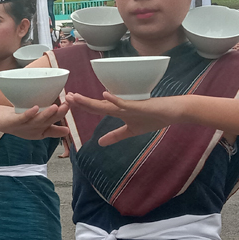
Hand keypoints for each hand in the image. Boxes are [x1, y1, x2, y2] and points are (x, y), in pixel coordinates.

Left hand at [0, 103, 69, 140]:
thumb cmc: (18, 122)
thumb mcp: (37, 127)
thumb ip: (52, 129)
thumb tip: (68, 131)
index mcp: (40, 130)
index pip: (54, 124)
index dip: (63, 116)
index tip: (72, 106)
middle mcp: (33, 129)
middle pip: (48, 122)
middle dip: (58, 114)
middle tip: (67, 105)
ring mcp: (23, 126)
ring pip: (37, 120)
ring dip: (46, 114)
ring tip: (55, 106)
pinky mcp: (13, 122)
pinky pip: (22, 118)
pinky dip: (29, 114)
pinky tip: (35, 108)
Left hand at [64, 91, 181, 146]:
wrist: (173, 112)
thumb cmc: (153, 118)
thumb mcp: (131, 131)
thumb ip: (115, 136)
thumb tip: (99, 143)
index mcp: (118, 111)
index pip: (96, 109)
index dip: (82, 106)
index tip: (68, 102)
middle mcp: (120, 106)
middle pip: (97, 105)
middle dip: (81, 102)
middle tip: (65, 97)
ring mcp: (129, 105)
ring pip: (106, 104)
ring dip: (91, 101)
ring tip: (76, 97)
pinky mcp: (139, 105)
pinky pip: (125, 104)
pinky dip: (115, 100)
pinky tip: (104, 96)